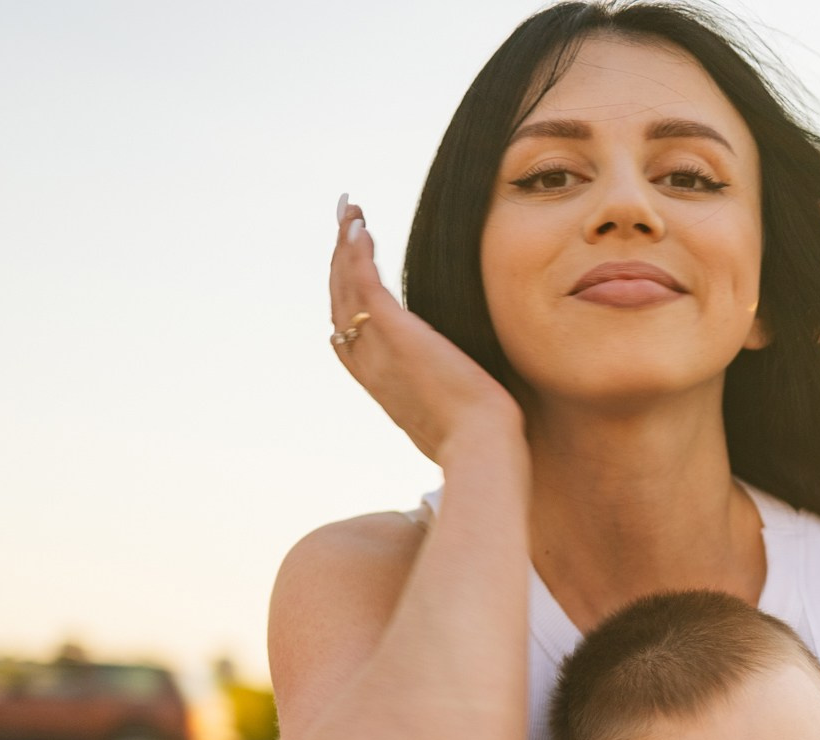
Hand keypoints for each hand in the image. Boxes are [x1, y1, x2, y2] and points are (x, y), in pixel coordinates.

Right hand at [329, 196, 521, 462]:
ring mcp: (379, 350)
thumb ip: (442, 397)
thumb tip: (462, 393)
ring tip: (349, 209)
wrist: (480, 449)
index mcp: (381, 384)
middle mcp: (370, 365)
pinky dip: (356, 252)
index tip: (348, 270)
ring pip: (346, 287)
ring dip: (345, 243)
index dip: (342, 299)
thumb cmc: (478, 441)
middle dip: (339, 259)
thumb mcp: (449, 417)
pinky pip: (365, 284)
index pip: (347, 335)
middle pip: (339, 303)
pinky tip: (360, 226)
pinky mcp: (397, 334)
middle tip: (345, 221)